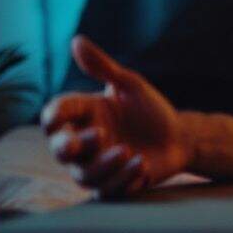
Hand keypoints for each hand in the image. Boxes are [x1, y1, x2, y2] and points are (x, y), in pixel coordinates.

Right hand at [40, 35, 192, 198]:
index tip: (60, 117)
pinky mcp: (114, 185)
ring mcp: (97, 166)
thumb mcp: (129, 84)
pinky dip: (123, 180)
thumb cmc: (150, 110)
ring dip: (104, 166)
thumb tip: (77, 41)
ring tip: (128, 152)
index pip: (55, 117)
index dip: (53, 117)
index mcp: (83, 116)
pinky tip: (142, 165)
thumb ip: (103, 66)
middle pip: (60, 151)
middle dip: (70, 147)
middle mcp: (84, 143)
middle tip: (98, 136)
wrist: (179, 137)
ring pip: (84, 176)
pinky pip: (108, 191)